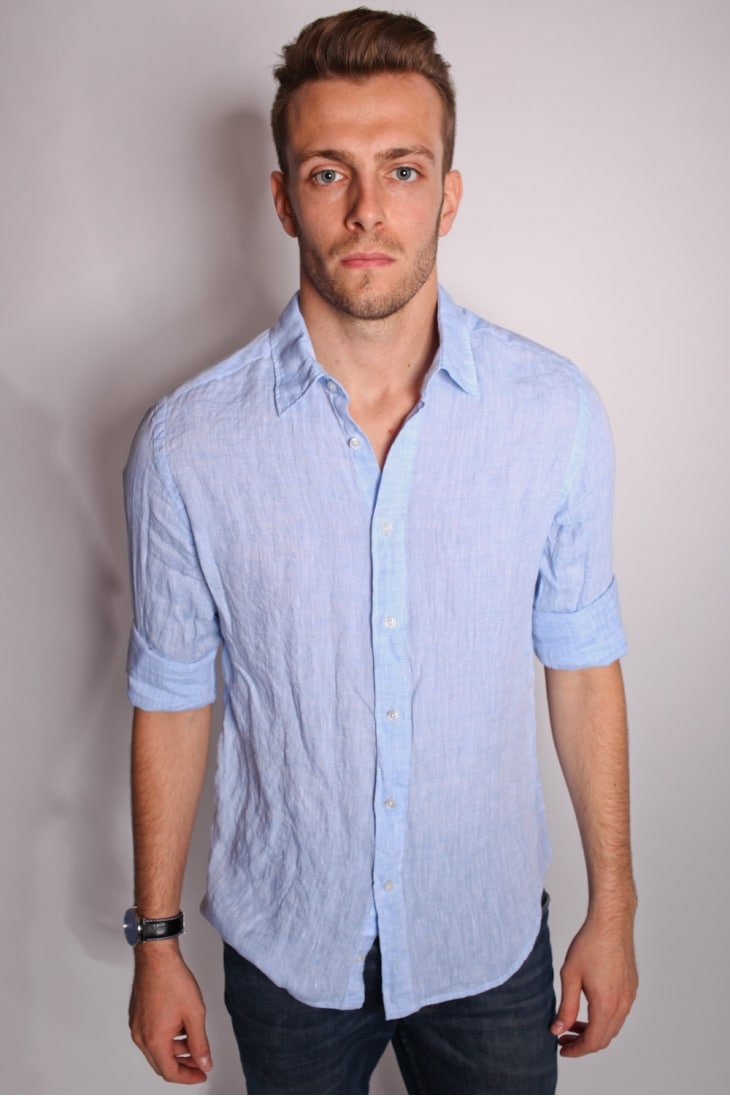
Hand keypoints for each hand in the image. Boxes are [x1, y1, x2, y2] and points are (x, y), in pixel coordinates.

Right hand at [129, 942, 212, 1083]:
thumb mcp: (194, 1014)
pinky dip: (166, 1037)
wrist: (157, 957)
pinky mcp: (137, 1015)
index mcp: (154, 1040)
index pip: (170, 1072)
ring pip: (156, 1049)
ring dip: (175, 1050)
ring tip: (193, 1041)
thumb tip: (204, 1063)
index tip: (201, 1073)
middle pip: (161, 1063)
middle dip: (182, 1065)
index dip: (188, 1077)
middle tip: (199, 1062)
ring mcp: (136, 1025)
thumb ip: (200, 1043)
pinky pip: (151, 1035)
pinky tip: (180, 1027)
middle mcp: (141, 1036)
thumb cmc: (172, 980)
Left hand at [551, 909, 637, 1056]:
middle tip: (563, 1037)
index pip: (593, 1042)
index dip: (576, 1049)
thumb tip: (558, 1030)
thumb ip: (566, 1007)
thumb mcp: (570, 976)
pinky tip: (588, 1008)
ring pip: (613, 1026)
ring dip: (594, 1030)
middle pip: (604, 1038)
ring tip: (573, 1023)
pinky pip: (619, 1013)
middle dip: (583, 1042)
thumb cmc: (590, 944)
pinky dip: (604, 1018)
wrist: (611, 922)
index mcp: (606, 1005)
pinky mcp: (631, 987)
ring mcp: (629, 996)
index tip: (561, 1048)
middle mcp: (622, 1004)